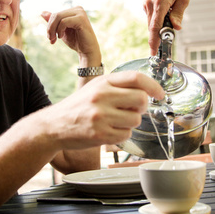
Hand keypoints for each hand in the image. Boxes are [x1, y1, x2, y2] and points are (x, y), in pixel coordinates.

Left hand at [41, 7, 99, 62]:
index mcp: (73, 10)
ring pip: (58, 17)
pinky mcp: (81, 19)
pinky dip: (60, 30)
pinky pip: (64, 21)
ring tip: (54, 39)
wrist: (87, 51)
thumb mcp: (61, 30)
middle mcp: (78, 9)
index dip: (49, 26)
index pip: (55, 14)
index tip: (50, 38)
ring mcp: (80, 13)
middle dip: (50, 28)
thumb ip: (53, 22)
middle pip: (56, 15)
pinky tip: (61, 37)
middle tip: (50, 39)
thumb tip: (42, 12)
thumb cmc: (75, 41)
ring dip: (53, 29)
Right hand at [44, 71, 164, 149]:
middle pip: (141, 100)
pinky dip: (122, 134)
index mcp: (103, 82)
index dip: (153, 86)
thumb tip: (148, 92)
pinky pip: (126, 135)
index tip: (160, 94)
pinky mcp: (100, 134)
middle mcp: (102, 96)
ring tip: (115, 121)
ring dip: (130, 123)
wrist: (54, 126)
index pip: (136, 78)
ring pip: (136, 120)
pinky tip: (109, 131)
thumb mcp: (95, 89)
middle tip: (132, 110)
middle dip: (142, 107)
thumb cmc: (78, 107)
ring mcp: (101, 116)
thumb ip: (118, 87)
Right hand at [144, 0, 190, 55]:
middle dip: (157, 38)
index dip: (154, 40)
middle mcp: (150, 3)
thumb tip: (176, 27)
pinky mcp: (146, 4)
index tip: (153, 51)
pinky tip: (164, 17)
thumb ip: (179, 14)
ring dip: (157, 29)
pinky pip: (150, 18)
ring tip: (167, 27)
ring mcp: (147, 3)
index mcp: (161, 2)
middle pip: (152, 27)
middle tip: (163, 46)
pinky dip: (156, 22)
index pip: (155, 25)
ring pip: (150, 23)